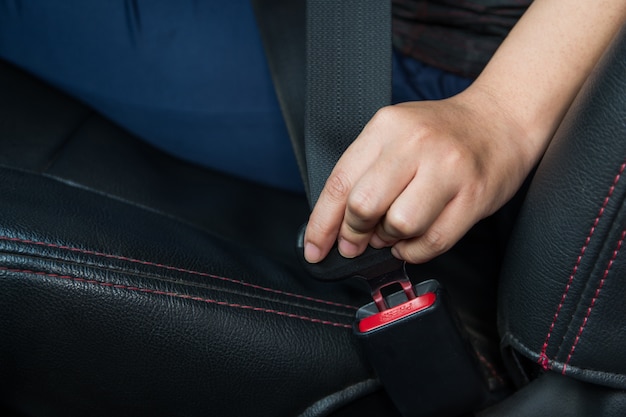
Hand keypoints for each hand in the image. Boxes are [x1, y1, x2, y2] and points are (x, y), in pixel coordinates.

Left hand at [303, 91, 536, 263]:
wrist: (500, 120)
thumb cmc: (440, 133)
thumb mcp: (395, 134)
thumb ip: (364, 172)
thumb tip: (334, 225)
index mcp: (386, 126)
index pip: (340, 182)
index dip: (321, 224)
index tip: (314, 248)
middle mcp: (416, 144)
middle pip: (364, 206)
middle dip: (353, 234)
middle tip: (356, 242)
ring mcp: (448, 169)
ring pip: (398, 226)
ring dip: (389, 240)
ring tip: (393, 232)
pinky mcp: (474, 196)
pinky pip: (432, 241)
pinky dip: (415, 250)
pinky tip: (413, 239)